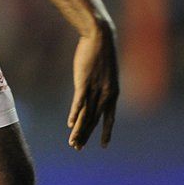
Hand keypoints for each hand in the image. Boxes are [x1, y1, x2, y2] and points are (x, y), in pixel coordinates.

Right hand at [67, 21, 118, 149]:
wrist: (100, 36)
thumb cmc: (102, 51)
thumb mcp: (105, 70)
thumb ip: (102, 82)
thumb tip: (99, 86)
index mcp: (113, 93)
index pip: (109, 118)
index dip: (106, 132)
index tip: (104, 146)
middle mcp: (105, 94)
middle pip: (94, 120)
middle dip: (86, 136)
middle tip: (79, 148)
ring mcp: (95, 89)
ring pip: (86, 115)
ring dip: (79, 131)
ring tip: (73, 143)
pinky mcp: (84, 82)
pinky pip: (79, 103)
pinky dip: (75, 114)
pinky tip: (70, 124)